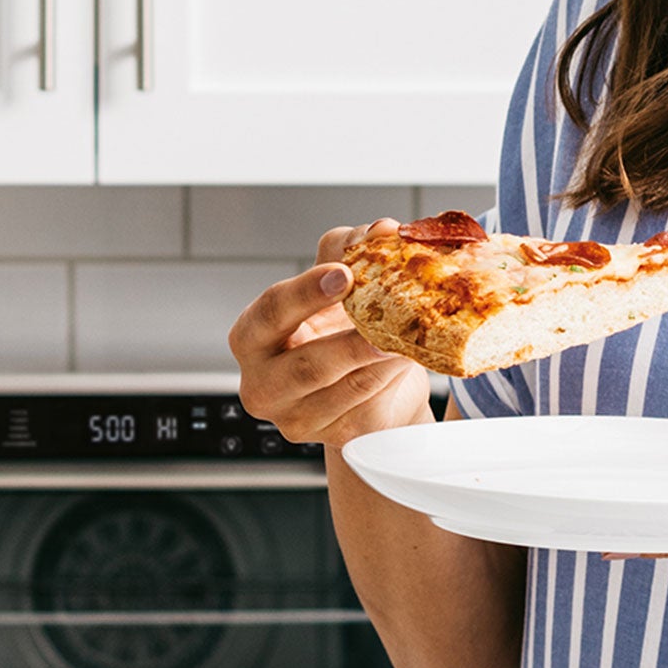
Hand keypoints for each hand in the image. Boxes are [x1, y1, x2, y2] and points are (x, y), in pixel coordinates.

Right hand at [228, 229, 435, 448]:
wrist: (370, 384)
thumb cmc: (341, 328)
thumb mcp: (338, 284)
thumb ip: (350, 248)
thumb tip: (380, 230)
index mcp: (251, 338)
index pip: (271, 313)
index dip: (306, 293)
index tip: (344, 273)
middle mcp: (263, 385)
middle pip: (307, 365)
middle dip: (351, 340)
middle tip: (389, 314)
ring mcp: (298, 419)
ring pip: (349, 387)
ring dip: (387, 357)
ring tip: (415, 331)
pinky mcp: (338, 438)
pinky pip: (372, 405)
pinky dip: (396, 378)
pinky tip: (414, 356)